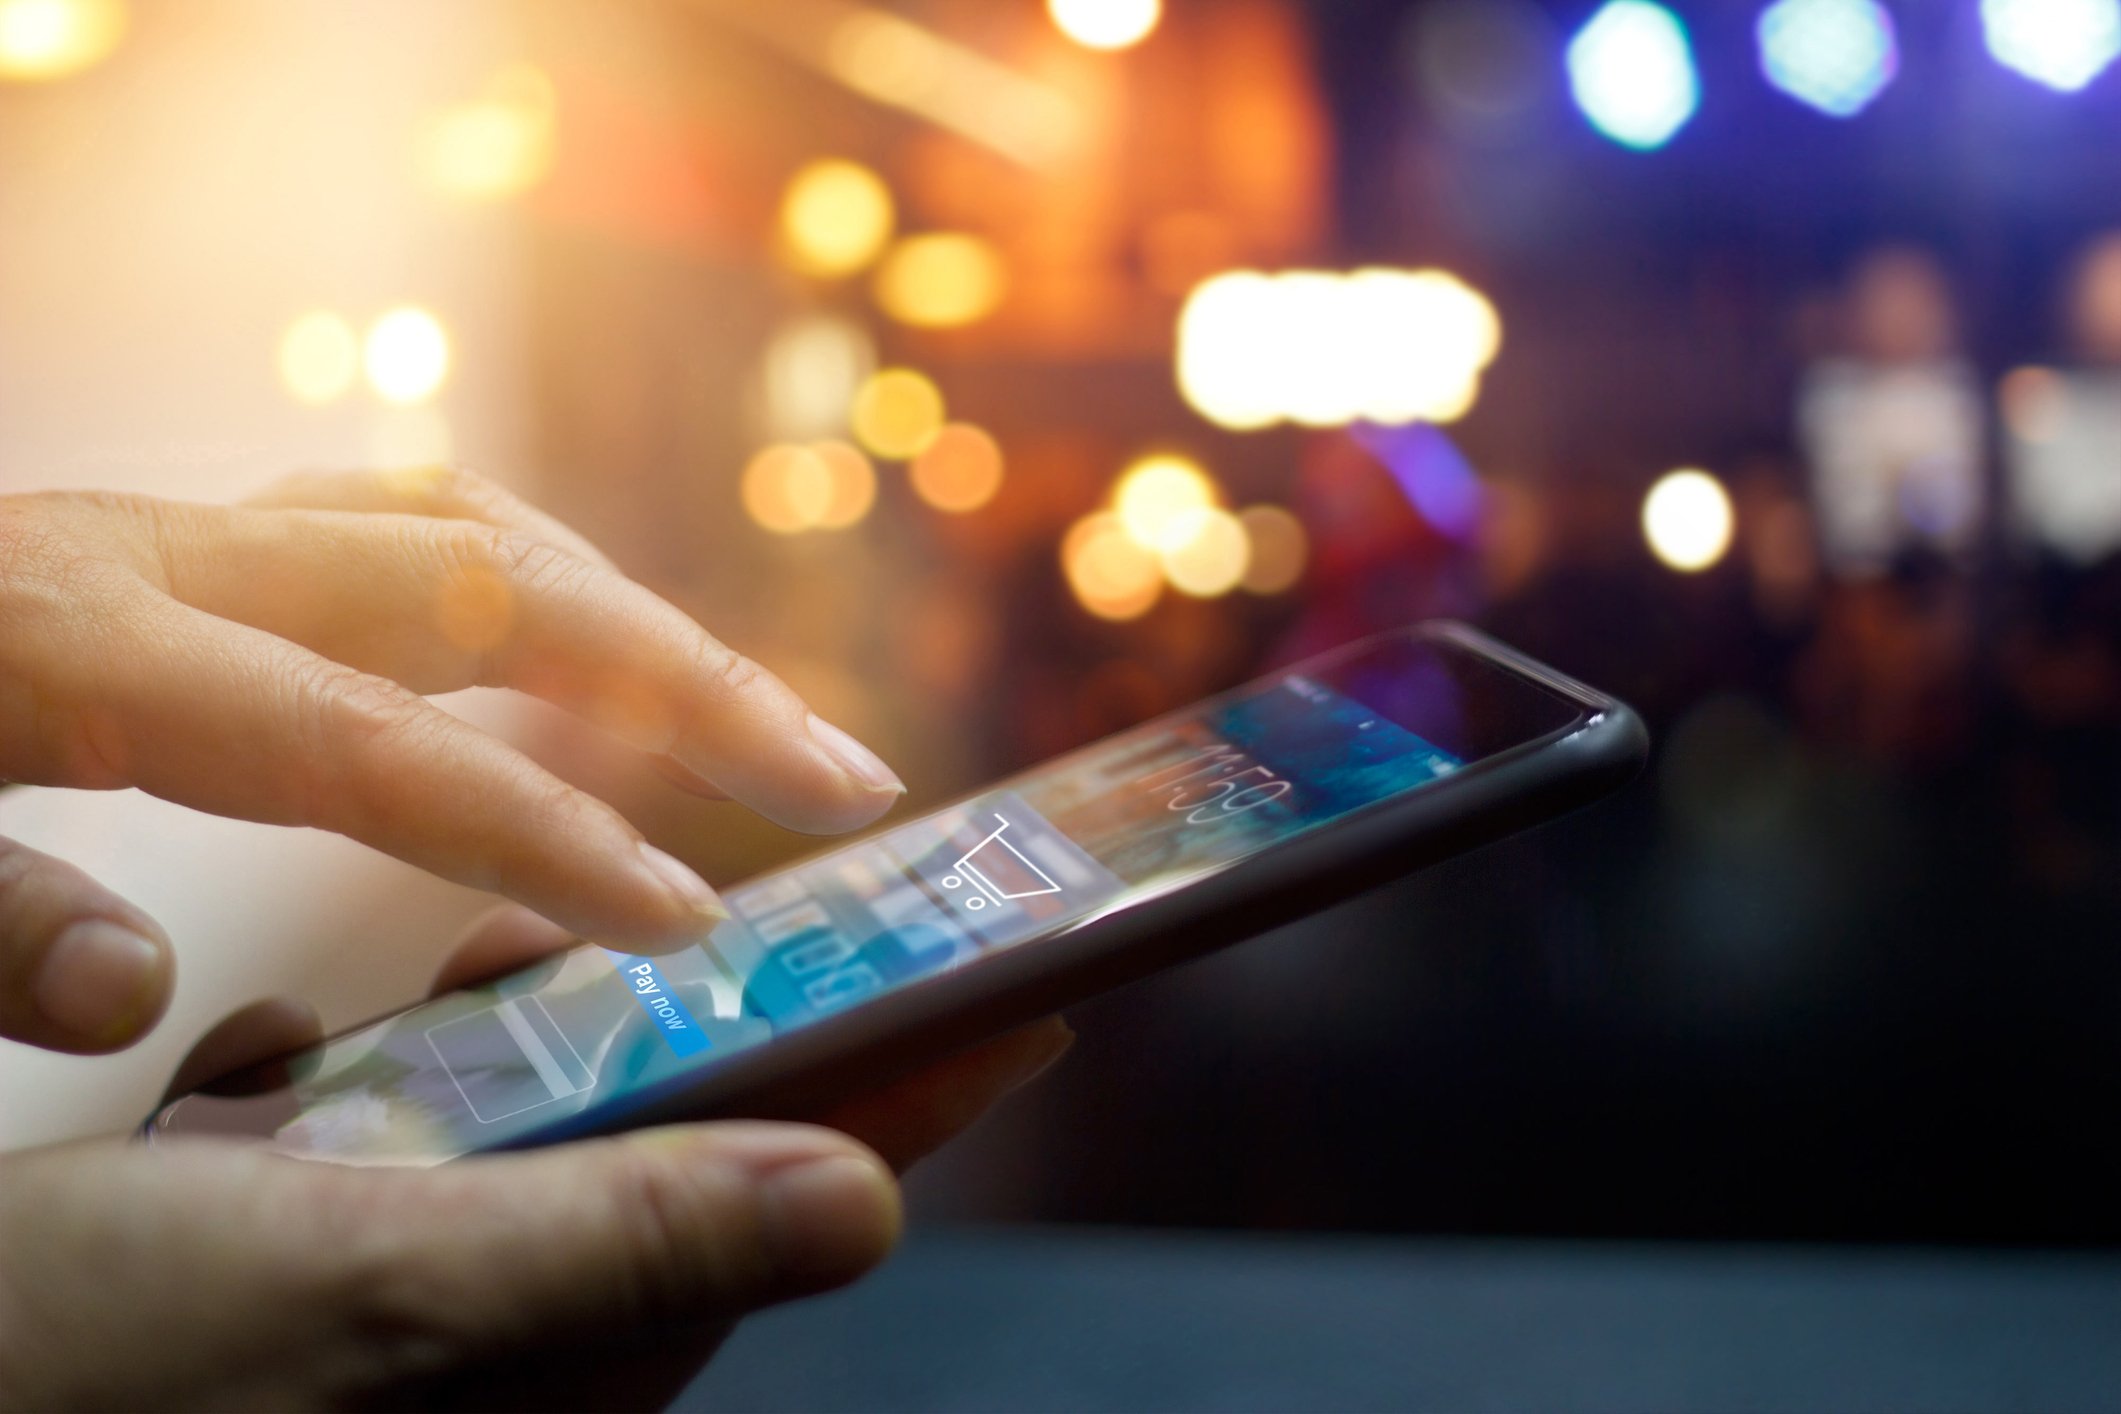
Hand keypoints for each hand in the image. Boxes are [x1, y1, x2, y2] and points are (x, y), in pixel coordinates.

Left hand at [0, 470, 905, 1054]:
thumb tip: (138, 996)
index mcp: (81, 636)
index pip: (376, 744)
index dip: (548, 829)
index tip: (690, 920)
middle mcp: (165, 554)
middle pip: (491, 582)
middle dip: (690, 682)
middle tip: (841, 780)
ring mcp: (186, 533)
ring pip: (471, 525)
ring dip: (635, 618)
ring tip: (756, 720)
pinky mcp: (186, 542)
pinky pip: (406, 524)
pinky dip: (529, 581)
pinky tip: (580, 651)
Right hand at [0, 908, 1074, 1411]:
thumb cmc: (99, 1372)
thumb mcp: (385, 1279)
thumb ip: (628, 1240)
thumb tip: (867, 1204)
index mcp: (568, 1361)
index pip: (798, 1205)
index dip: (920, 1096)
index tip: (1030, 1003)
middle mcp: (505, 1343)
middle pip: (670, 1155)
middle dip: (663, 1032)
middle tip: (613, 944)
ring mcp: (395, 1310)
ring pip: (519, 1136)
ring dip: (479, 1049)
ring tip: (403, 1005)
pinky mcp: (293, 1276)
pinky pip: (378, 1156)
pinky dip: (333, 1094)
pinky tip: (244, 1088)